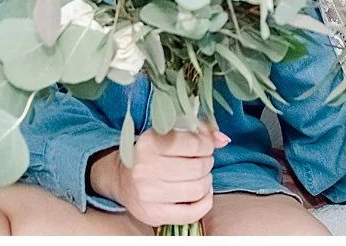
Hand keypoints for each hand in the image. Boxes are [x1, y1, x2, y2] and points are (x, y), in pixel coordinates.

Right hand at [88, 125, 230, 227]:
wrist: (122, 179)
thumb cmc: (151, 154)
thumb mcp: (169, 134)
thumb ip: (199, 131)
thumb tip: (223, 139)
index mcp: (149, 143)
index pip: (194, 144)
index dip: (207, 145)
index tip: (204, 147)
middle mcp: (145, 169)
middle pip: (198, 167)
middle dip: (207, 163)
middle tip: (202, 162)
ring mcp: (148, 194)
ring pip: (197, 189)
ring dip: (207, 182)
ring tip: (200, 177)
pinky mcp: (153, 214)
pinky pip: (192, 213)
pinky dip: (205, 202)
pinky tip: (201, 194)